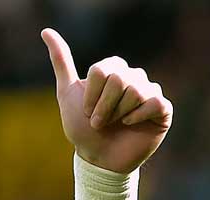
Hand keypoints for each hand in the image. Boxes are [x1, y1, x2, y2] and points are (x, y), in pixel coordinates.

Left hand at [41, 28, 171, 173]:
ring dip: (118, 114)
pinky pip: (154, 102)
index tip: (87, 112)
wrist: (99, 158)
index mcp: (114, 69)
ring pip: (136, 91)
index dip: (91, 96)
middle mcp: (134, 76)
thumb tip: (46, 31)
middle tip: (100, 122)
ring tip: (115, 125)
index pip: (102, 70)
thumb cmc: (83, 128)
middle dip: (104, 107)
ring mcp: (150, 92)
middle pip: (119, 79)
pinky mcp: (163, 109)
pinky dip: (138, 117)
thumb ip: (61, 62)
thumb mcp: (67, 94)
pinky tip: (131, 125)